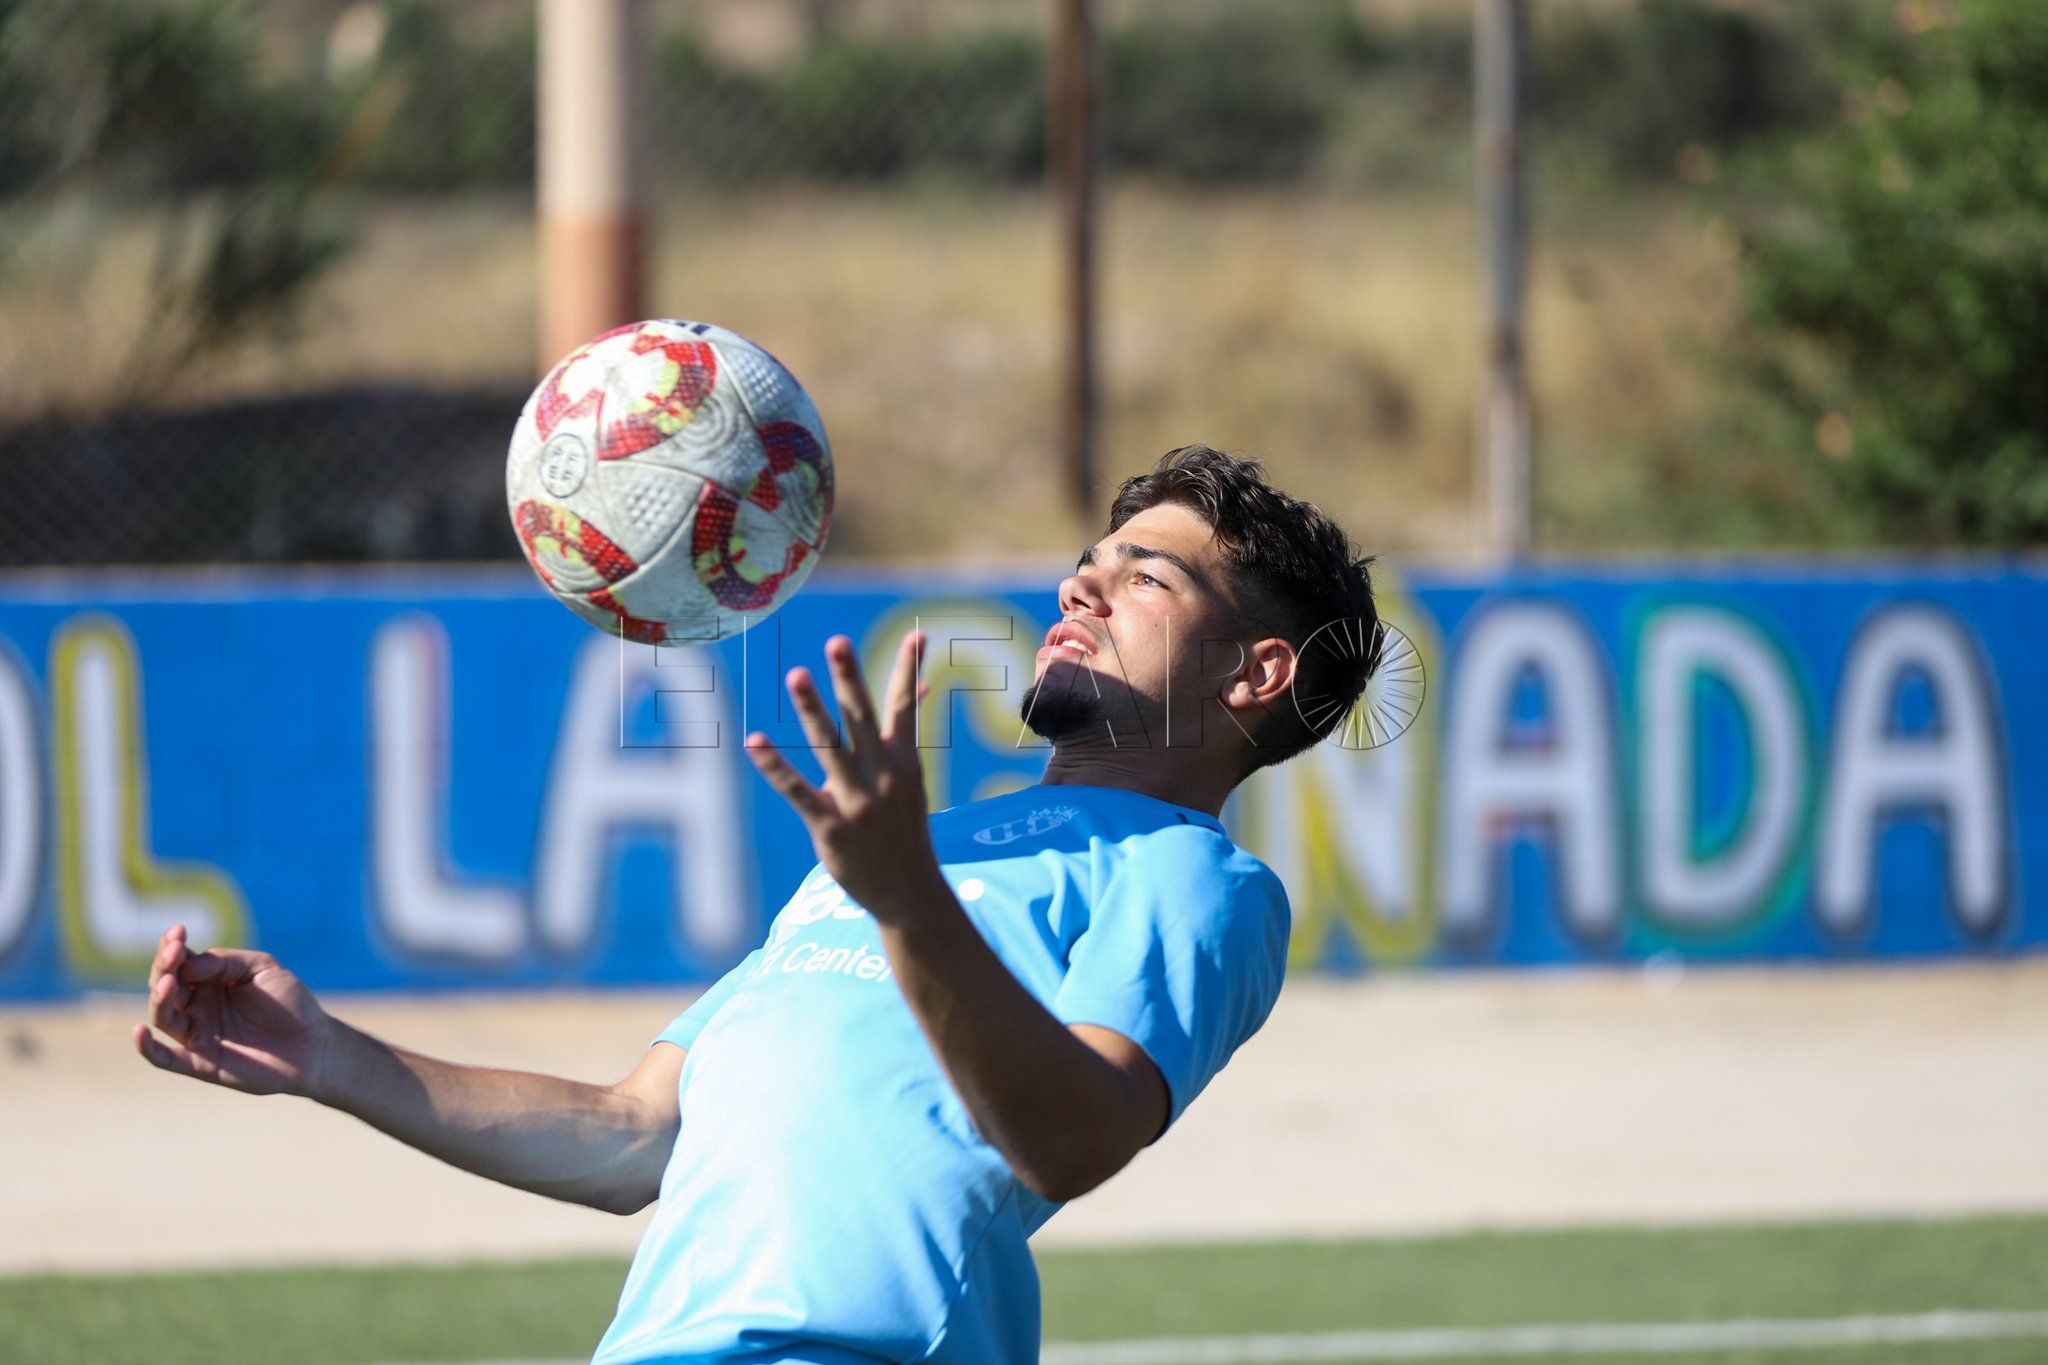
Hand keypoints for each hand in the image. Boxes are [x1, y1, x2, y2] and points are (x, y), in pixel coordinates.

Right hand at [131, 924, 336, 1097]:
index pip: (180, 961)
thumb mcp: (262, 969)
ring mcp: (197, 1034)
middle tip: (173, 952)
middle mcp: (197, 1006)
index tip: (177, 932)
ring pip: (164, 1016)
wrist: (313, 1046)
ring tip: (169, 983)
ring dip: (160, 999)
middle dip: (165, 967)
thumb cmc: (289, 1003)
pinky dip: (148, 1049)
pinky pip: (166, 1058)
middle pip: (165, 985)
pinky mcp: (200, 1063)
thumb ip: (225, 962)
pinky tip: (138, 1032)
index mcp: (210, 980)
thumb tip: (187, 964)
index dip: (173, 947)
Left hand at [744, 632, 941, 920]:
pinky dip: (776, 767)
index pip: (905, 706)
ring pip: (831, 747)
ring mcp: (858, 802)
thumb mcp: (911, 780)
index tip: (915, 633)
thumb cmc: (904, 830)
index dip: (908, 669)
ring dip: (814, 709)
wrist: (910, 894)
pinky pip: (799, 791)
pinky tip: (755, 741)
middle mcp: (883, 776)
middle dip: (851, 678)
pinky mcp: (832, 827)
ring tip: (797, 674)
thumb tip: (920, 687)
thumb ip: (904, 732)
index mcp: (904, 762)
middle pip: (864, 717)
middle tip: (838, 641)